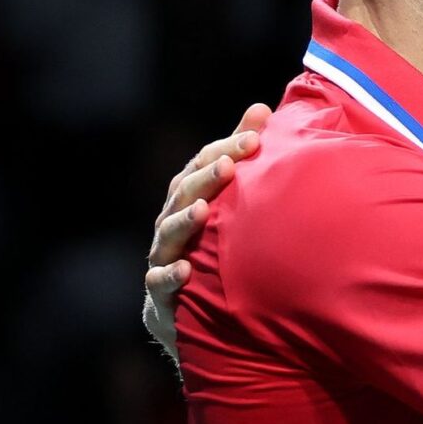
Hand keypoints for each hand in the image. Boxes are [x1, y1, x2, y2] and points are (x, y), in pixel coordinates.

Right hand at [141, 103, 271, 357]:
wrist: (198, 316)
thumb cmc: (219, 246)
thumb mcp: (232, 200)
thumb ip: (242, 156)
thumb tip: (263, 107)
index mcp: (190, 197)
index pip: (203, 165)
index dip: (225, 149)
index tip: (254, 137)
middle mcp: (172, 223)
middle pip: (183, 194)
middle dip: (205, 179)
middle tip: (228, 164)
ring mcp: (164, 258)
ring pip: (167, 235)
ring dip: (183, 222)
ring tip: (202, 210)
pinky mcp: (160, 296)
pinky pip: (159, 284)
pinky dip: (169, 276)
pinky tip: (184, 270)